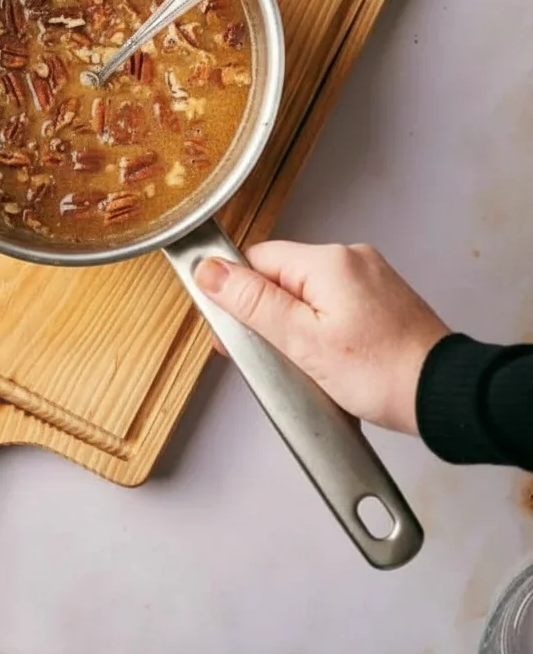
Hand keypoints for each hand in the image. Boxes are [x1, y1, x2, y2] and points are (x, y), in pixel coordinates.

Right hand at [195, 242, 448, 433]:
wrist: (444, 395)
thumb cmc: (380, 373)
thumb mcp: (301, 341)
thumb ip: (252, 303)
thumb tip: (208, 270)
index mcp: (328, 260)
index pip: (258, 260)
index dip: (239, 294)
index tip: (237, 331)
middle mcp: (351, 258)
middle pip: (282, 276)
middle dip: (268, 316)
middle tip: (275, 357)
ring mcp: (371, 278)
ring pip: (308, 293)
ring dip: (296, 325)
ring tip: (307, 366)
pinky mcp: (383, 299)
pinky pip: (335, 304)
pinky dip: (323, 329)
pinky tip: (330, 360)